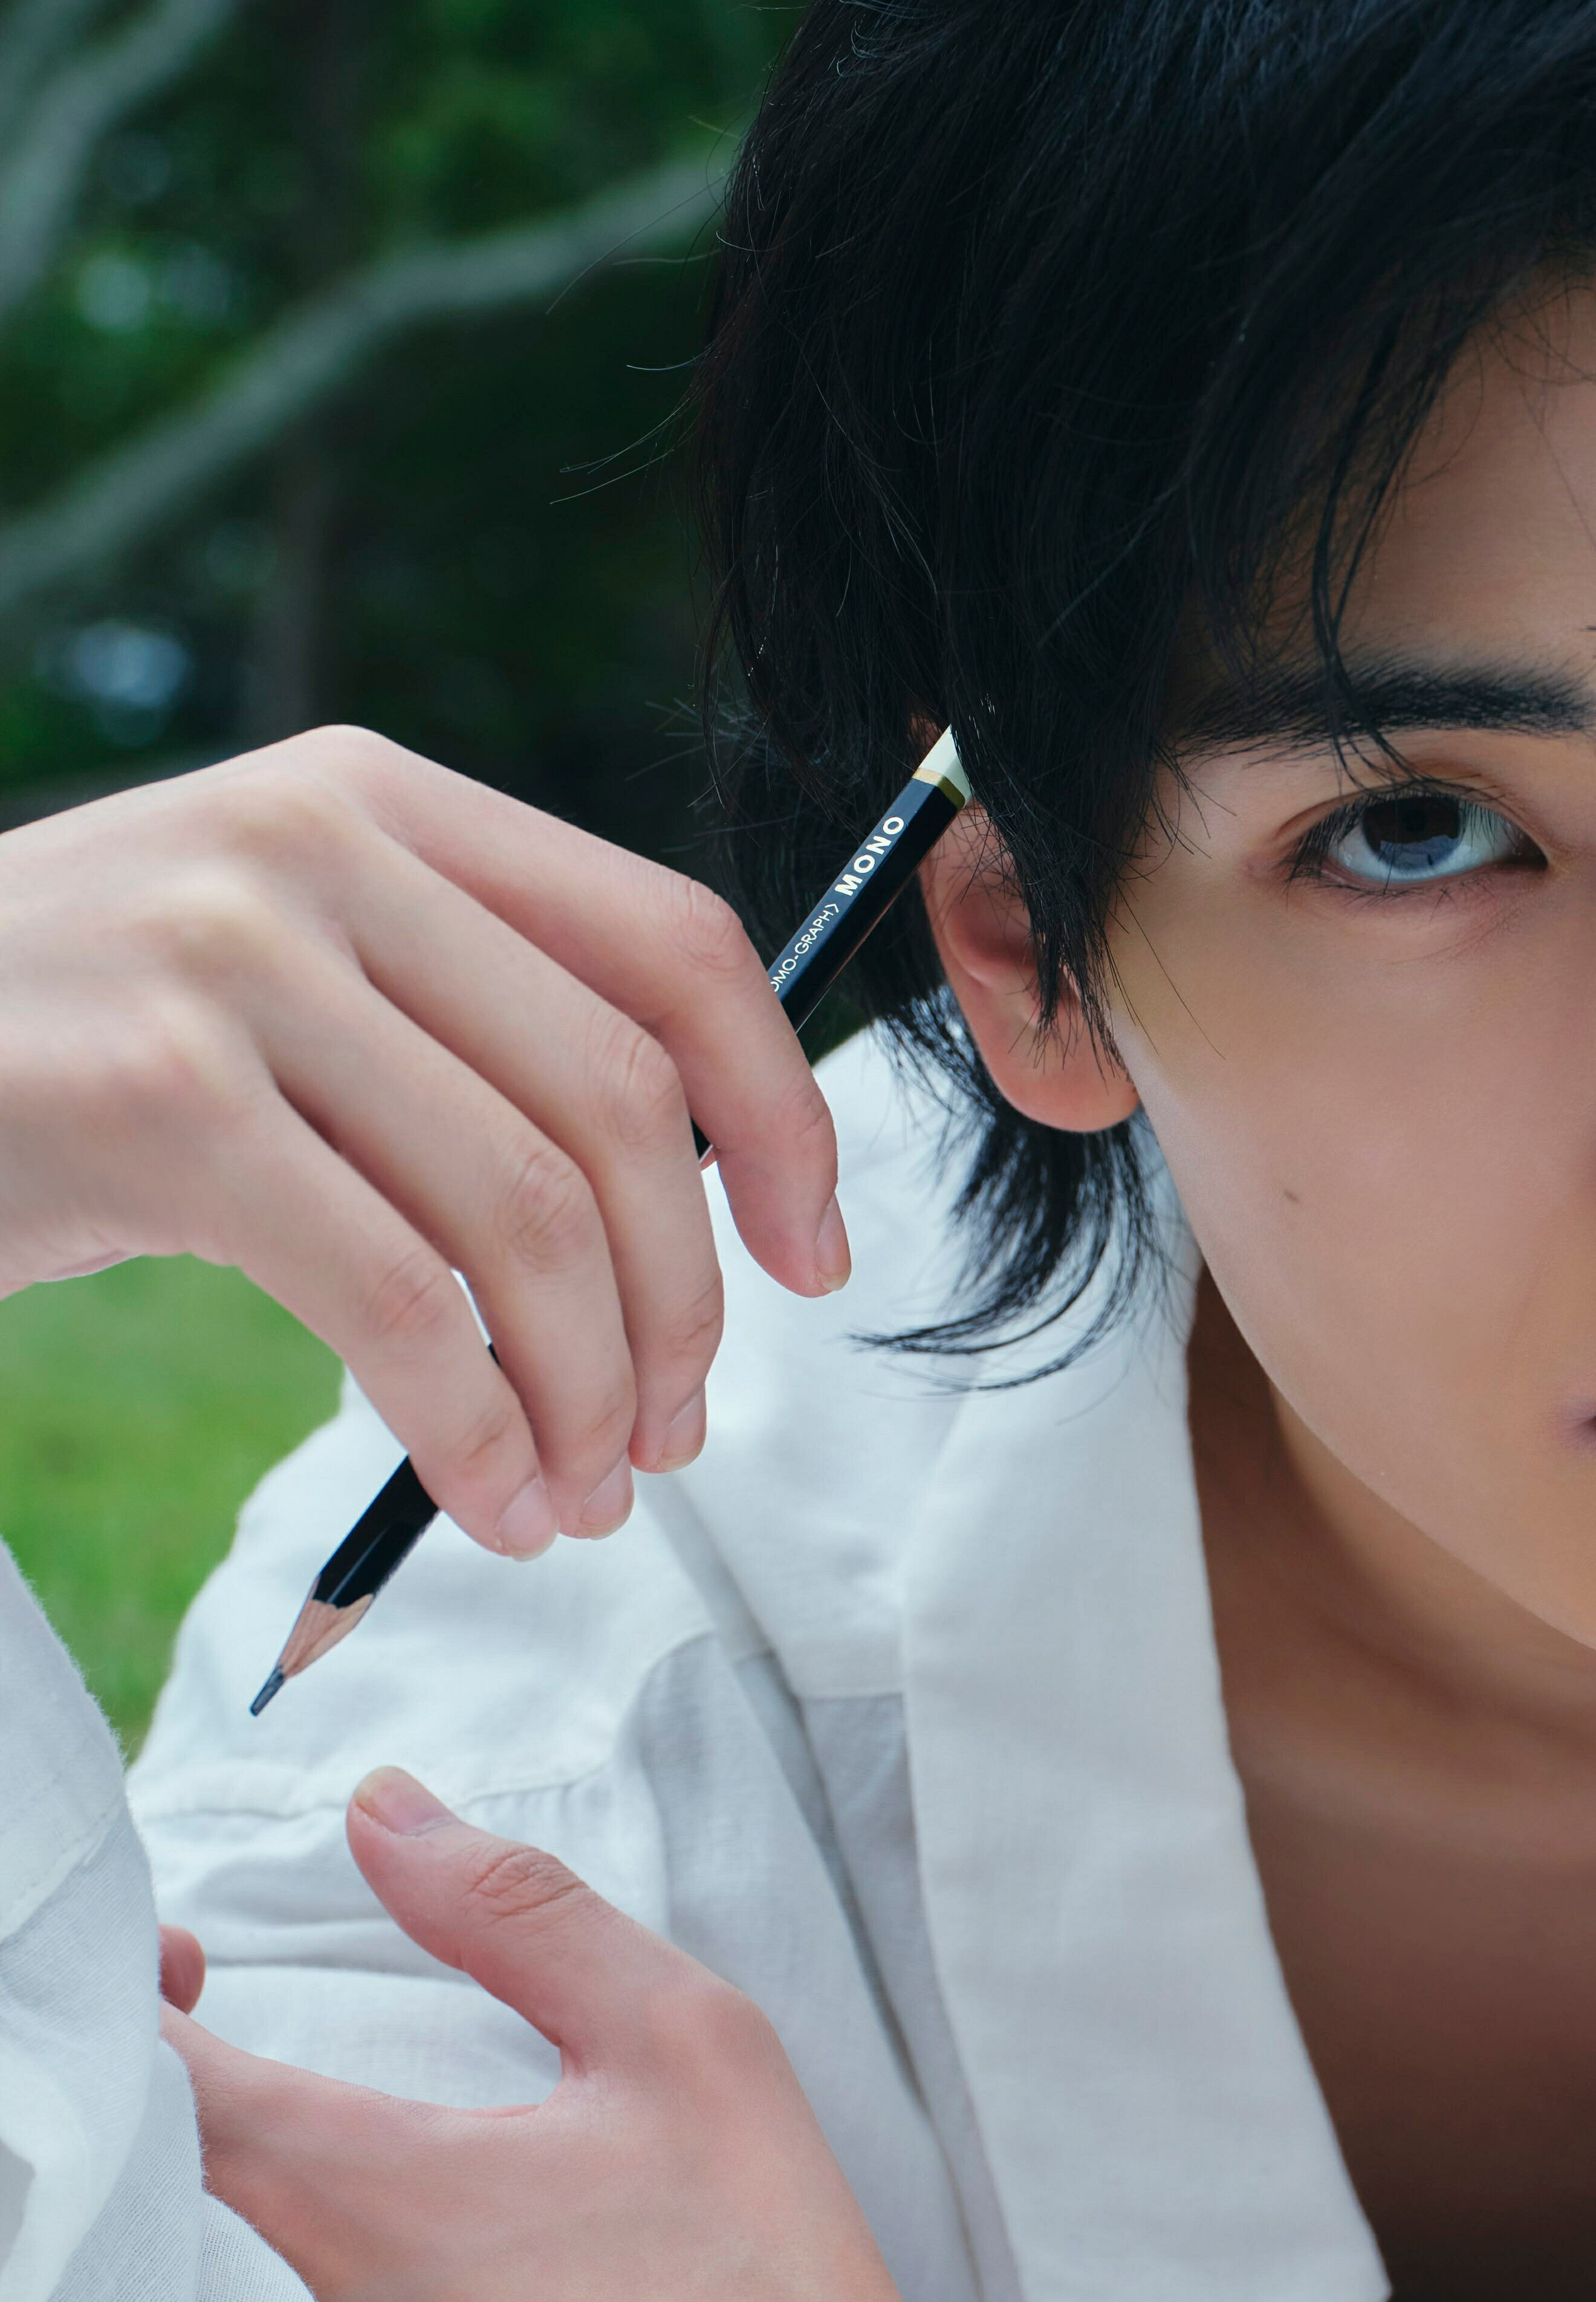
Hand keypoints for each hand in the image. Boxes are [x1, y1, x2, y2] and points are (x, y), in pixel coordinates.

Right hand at [0, 731, 845, 1558]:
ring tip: (574, 1495)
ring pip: (526, 1218)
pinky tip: (481, 1497)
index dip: (782, 1119)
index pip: (673, 947)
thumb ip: (456, 1025)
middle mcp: (318, 852)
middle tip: (667, 1440)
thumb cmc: (66, 1048)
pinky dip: (471, 1429)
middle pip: (618, 1110)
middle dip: (682, 1310)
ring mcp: (232, 966)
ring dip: (581, 1394)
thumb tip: (678, 1203)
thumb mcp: (273, 970)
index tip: (815, 1261)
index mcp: (383, 804)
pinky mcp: (161, 1103)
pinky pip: (396, 1304)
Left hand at [164, 1764, 1043, 2301]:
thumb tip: (380, 1806)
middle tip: (250, 2108)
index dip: (129, 2002)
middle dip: (161, 2146)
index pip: (137, 2072)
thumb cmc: (780, 2301)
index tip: (191, 1976)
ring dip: (209, 2289)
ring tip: (327, 2257)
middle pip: (126, 2225)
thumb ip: (518, 1910)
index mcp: (349, 2197)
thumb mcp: (689, 2051)